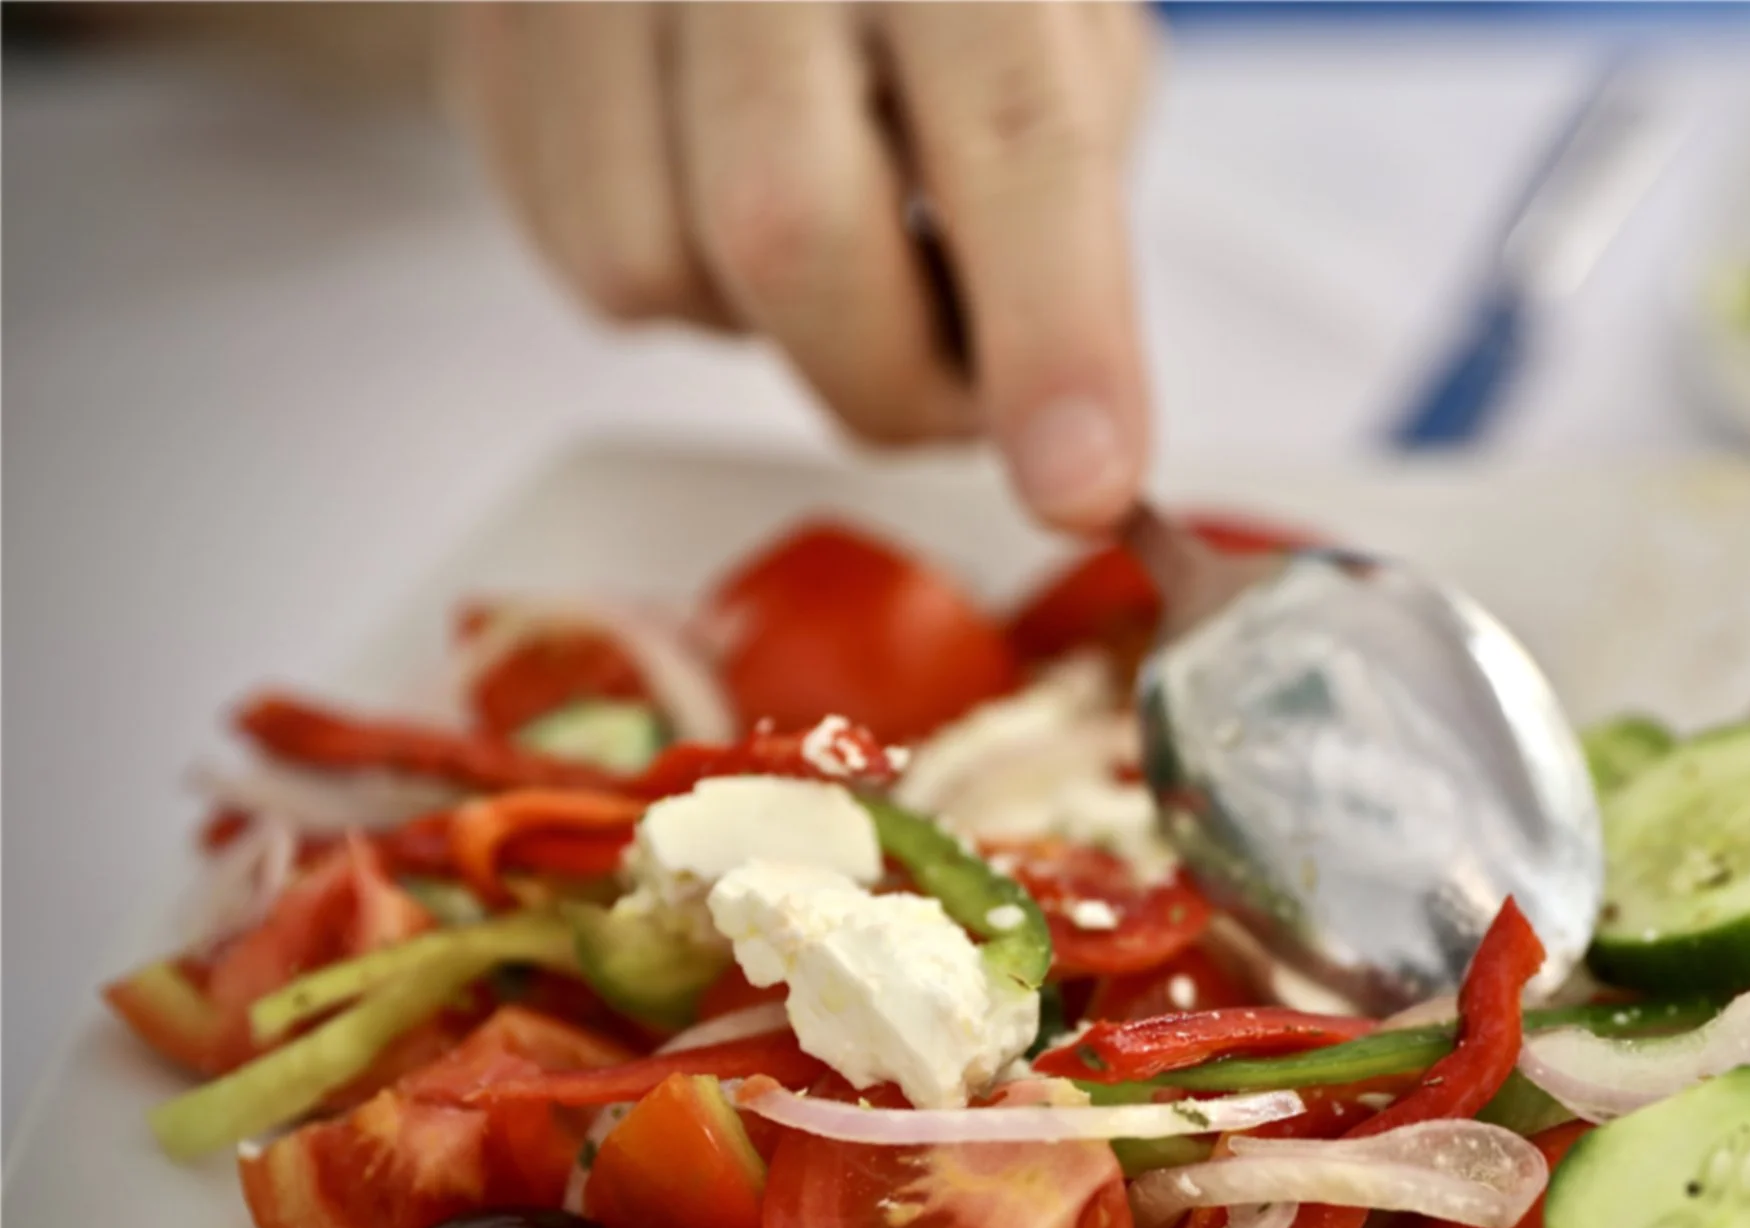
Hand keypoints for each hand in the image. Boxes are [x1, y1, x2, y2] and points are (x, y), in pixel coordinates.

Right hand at [446, 2, 1155, 531]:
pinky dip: (682, 286)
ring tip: (830, 220)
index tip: (1079, 488)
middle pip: (791, 229)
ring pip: (661, 267)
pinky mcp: (499, 37)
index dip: (1052, 332)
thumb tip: (1068, 428)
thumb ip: (1069, 213)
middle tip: (958, 387)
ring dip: (768, 326)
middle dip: (887, 376)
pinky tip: (721, 185)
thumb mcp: (1063, 43)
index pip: (1016, 134)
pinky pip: (587, 262)